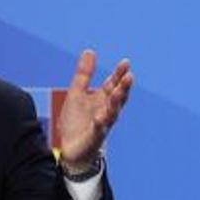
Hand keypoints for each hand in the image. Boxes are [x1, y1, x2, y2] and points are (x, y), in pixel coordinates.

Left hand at [56, 49, 133, 167]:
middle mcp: (106, 110)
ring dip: (116, 102)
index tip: (125, 63)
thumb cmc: (76, 121)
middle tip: (130, 76)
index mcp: (102, 99)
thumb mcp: (77, 93)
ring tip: (119, 92)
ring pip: (112, 112)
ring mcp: (102, 124)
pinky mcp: (94, 137)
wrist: (70, 148)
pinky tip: (100, 117)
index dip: (119, 74)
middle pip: (117, 97)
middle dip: (123, 87)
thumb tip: (90, 51)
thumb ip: (84, 74)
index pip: (113, 84)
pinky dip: (100, 123)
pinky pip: (99, 129)